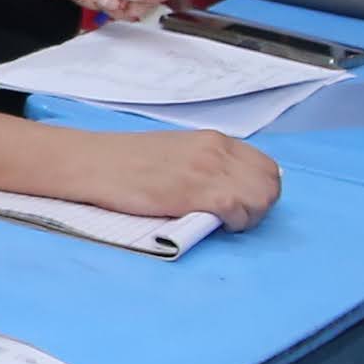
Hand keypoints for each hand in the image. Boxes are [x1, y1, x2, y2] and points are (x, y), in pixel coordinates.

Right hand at [74, 128, 282, 228]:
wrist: (92, 163)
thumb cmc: (125, 162)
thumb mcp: (176, 151)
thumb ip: (205, 162)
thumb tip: (229, 184)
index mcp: (214, 140)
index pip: (266, 166)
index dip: (261, 190)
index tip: (241, 204)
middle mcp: (217, 150)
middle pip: (271, 183)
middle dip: (261, 206)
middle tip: (235, 218)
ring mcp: (208, 170)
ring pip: (262, 198)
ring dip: (250, 217)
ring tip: (224, 222)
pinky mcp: (197, 191)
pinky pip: (239, 209)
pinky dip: (234, 222)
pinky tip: (214, 224)